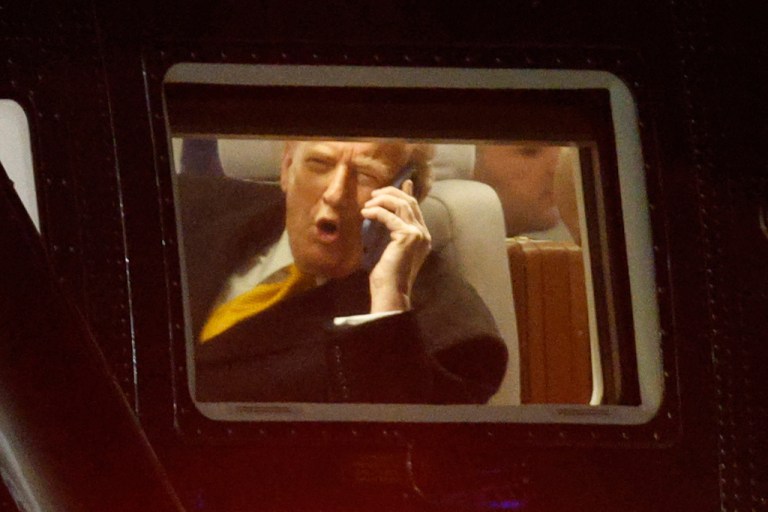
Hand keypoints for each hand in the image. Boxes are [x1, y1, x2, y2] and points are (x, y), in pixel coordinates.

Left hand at [360, 180, 431, 312]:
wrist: (390, 291)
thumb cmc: (387, 275)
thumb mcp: (388, 248)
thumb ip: (390, 231)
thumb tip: (382, 215)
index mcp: (422, 236)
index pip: (415, 208)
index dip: (407, 193)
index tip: (403, 182)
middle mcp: (423, 233)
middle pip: (410, 202)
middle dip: (391, 193)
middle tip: (375, 193)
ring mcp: (418, 234)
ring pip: (402, 204)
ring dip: (383, 200)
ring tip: (368, 203)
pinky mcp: (408, 236)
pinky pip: (389, 216)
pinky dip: (376, 212)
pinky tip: (365, 213)